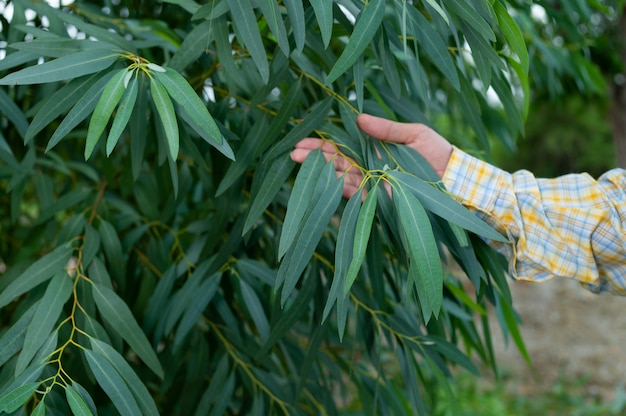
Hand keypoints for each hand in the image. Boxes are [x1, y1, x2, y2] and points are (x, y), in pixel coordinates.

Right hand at [290, 114, 452, 198]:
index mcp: (374, 149)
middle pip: (336, 161)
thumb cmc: (437, 152)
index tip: (304, 139)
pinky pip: (353, 194)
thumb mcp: (413, 133)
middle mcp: (368, 167)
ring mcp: (371, 183)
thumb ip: (386, 128)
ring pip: (339, 176)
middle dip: (314, 157)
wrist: (454, 179)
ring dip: (319, 170)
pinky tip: (320, 179)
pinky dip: (336, 187)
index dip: (324, 143)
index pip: (343, 146)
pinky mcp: (377, 199)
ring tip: (299, 160)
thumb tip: (358, 118)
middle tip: (293, 152)